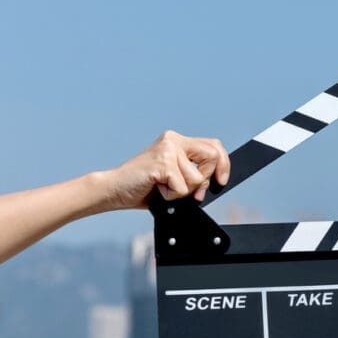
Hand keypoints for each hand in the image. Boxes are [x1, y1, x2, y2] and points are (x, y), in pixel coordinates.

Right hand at [102, 130, 230, 208]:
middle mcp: (173, 140)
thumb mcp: (177, 178)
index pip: (214, 146)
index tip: (220, 181)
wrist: (114, 190)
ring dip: (184, 191)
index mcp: (178, 141)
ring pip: (198, 177)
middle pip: (213, 157)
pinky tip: (158, 190)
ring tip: (164, 188)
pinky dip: (172, 196)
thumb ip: (196, 174)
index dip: (223, 165)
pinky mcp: (162, 163)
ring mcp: (167, 150)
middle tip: (186, 189)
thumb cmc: (145, 187)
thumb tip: (218, 180)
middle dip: (204, 179)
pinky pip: (183, 187)